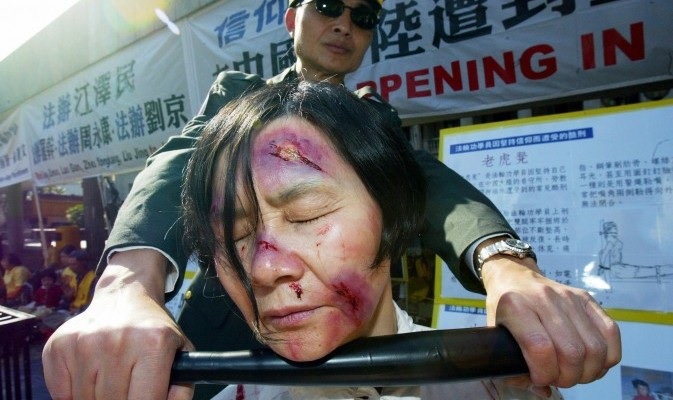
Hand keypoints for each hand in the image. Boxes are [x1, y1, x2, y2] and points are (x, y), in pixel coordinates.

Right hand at [42, 250, 193, 399]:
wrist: (124, 296)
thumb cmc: (152, 331)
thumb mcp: (179, 352)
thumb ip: (179, 389)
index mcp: (152, 344)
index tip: (143, 399)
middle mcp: (116, 342)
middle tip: (128, 390)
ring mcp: (84, 344)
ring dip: (98, 399)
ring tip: (112, 382)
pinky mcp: (58, 346)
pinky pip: (61, 394)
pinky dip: (74, 395)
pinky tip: (91, 377)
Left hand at [481, 255, 620, 394]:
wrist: (515, 276)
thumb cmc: (505, 309)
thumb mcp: (495, 334)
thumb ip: (510, 365)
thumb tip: (541, 389)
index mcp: (515, 306)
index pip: (541, 349)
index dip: (544, 374)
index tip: (539, 378)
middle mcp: (544, 298)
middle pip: (572, 352)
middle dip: (567, 377)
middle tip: (557, 378)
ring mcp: (569, 297)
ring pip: (595, 348)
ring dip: (588, 371)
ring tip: (573, 372)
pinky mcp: (587, 299)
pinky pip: (611, 334)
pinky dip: (606, 357)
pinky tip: (590, 363)